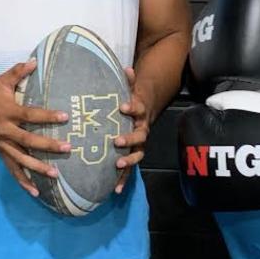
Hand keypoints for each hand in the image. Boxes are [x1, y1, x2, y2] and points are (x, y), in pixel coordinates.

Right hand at [0, 60, 71, 195]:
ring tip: (56, 175)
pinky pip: (12, 169)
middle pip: (28, 141)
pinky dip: (23, 181)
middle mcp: (4, 131)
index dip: (48, 116)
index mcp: (7, 112)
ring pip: (21, 159)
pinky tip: (36, 192)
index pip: (30, 115)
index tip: (65, 116)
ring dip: (38, 168)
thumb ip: (18, 71)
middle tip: (67, 148)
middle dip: (48, 146)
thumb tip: (35, 60)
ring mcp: (2, 144)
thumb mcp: (1, 80)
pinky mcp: (0, 153)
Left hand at [114, 66, 150, 192]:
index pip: (137, 108)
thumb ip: (128, 80)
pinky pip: (129, 170)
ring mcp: (138, 145)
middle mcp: (142, 129)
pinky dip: (123, 180)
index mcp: (140, 113)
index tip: (122, 106)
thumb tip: (126, 67)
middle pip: (139, 136)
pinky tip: (115, 191)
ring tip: (118, 166)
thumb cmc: (131, 100)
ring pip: (137, 154)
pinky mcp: (132, 156)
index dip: (131, 107)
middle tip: (116, 141)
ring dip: (128, 161)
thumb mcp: (131, 89)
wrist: (145, 112)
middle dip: (129, 139)